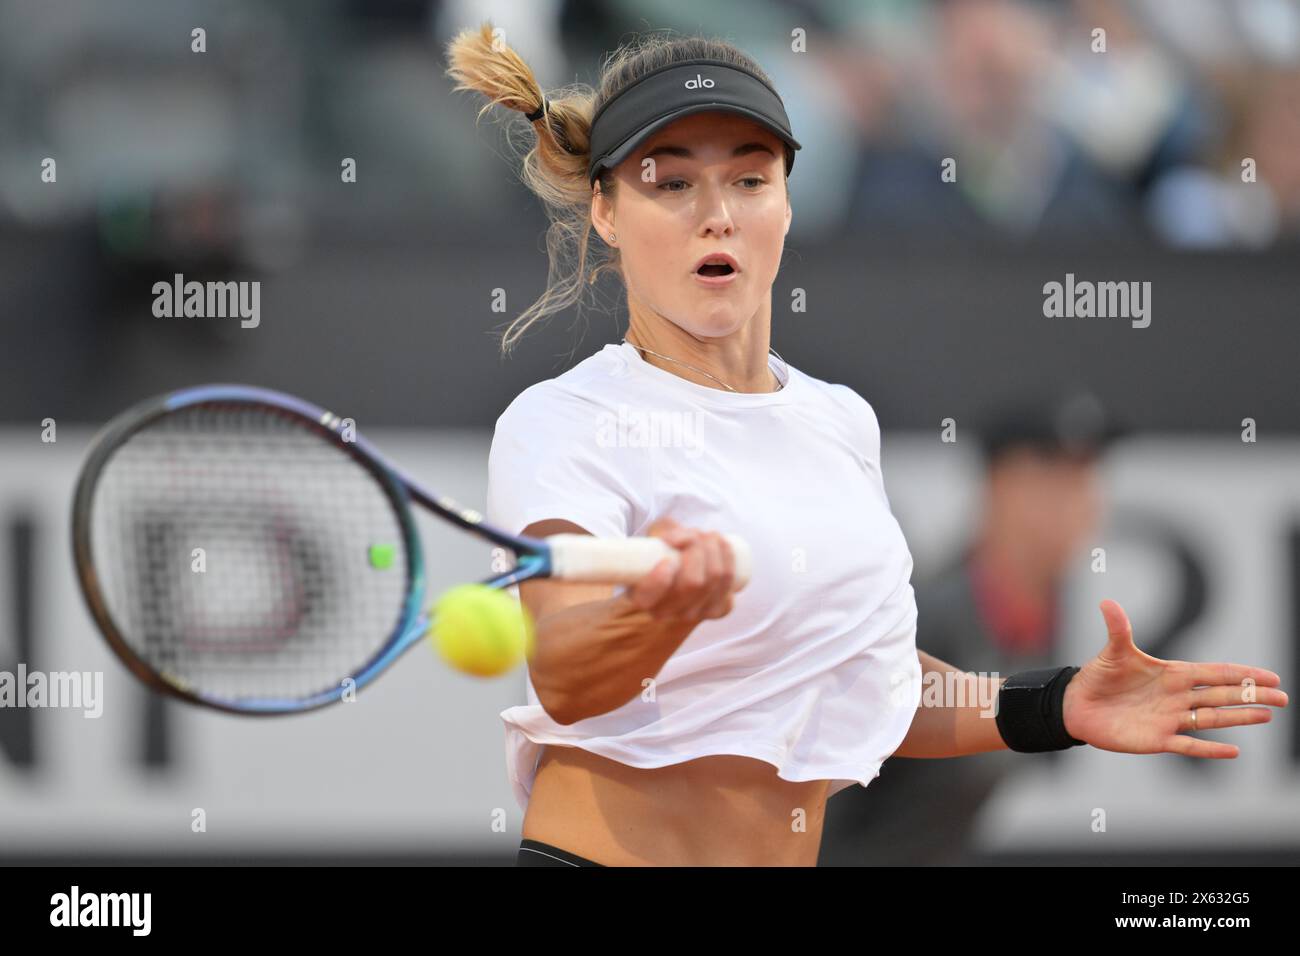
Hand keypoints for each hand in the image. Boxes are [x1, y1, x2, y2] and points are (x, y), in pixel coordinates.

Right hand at [625, 517, 735, 623]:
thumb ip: (661, 532)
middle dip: (697, 550)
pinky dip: (727, 558)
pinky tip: (722, 544)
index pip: (649, 597)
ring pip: (714, 579)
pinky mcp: (716, 610)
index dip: (660, 581)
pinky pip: (728, 584)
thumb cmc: (660, 549)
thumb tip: (674, 539)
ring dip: (714, 549)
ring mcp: (693, 614)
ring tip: (708, 534)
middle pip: (692, 583)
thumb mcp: (653, 537)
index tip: (666, 561)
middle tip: (693, 534)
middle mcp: (667, 613)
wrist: (677, 567)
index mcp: (643, 599)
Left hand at [1061, 599, 1288, 757]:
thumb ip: (1118, 628)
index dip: (1242, 674)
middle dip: (1252, 696)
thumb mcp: (1112, 651)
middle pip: (1222, 696)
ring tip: (1267, 716)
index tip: (1270, 676)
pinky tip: (1234, 751)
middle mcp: (1177, 697)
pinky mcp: (1157, 739)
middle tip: (1282, 698)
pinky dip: (1210, 749)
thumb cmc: (1098, 676)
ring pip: (1212, 718)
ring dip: (1238, 717)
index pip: (1215, 673)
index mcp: (1173, 674)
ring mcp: (1170, 719)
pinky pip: (1189, 745)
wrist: (1077, 705)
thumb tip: (1107, 601)